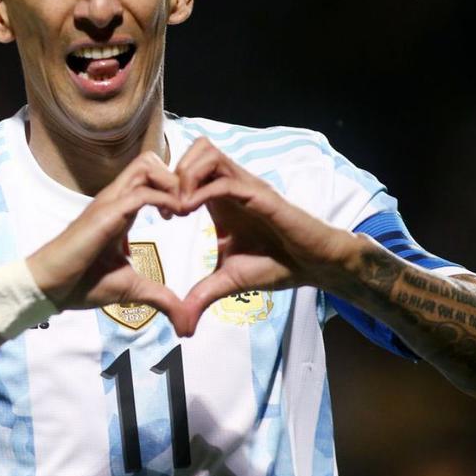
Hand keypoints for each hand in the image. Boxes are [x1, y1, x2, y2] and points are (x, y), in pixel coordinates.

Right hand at [26, 151, 185, 324]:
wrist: (50, 288)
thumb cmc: (83, 284)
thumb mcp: (131, 289)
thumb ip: (159, 297)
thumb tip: (184, 320)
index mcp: (121, 210)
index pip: (149, 178)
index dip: (173, 188)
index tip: (185, 213)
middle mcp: (115, 200)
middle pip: (149, 162)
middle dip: (177, 177)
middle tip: (188, 206)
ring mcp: (108, 203)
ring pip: (145, 166)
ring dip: (172, 183)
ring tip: (182, 209)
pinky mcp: (105, 214)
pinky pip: (141, 193)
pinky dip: (165, 199)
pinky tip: (173, 218)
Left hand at [171, 137, 359, 335]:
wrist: (314, 266)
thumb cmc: (277, 265)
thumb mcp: (228, 280)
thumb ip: (201, 295)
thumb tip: (182, 326)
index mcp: (221, 198)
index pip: (189, 166)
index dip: (168, 184)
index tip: (160, 215)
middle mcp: (232, 185)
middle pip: (196, 148)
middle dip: (173, 172)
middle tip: (166, 207)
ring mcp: (246, 186)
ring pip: (208, 152)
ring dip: (185, 175)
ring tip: (177, 208)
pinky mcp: (261, 195)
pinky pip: (225, 179)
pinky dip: (201, 190)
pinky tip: (189, 213)